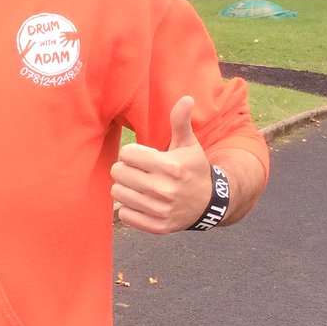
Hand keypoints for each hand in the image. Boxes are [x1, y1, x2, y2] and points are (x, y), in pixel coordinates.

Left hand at [110, 96, 211, 234]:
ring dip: (125, 187)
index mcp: (169, 166)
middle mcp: (163, 189)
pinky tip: (142, 202)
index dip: (132, 153)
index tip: (142, 156)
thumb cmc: (193, 169)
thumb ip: (181, 122)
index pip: (126, 154)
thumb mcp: (189, 145)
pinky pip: (124, 214)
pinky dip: (129, 208)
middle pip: (118, 172)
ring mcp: (159, 210)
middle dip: (126, 169)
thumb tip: (186, 98)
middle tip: (138, 171)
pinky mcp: (156, 227)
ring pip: (117, 192)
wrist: (208, 203)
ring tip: (139, 185)